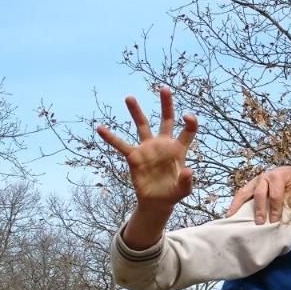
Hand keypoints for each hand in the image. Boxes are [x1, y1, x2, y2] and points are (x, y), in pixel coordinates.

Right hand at [97, 87, 196, 207]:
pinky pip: (120, 145)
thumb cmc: (173, 193)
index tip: (187, 115)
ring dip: (136, 112)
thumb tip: (188, 171)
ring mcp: (148, 149)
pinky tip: (100, 128)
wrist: (157, 202)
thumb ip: (187, 181)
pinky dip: (110, 137)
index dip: (190, 122)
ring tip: (129, 97)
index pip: (188, 130)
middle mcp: (163, 144)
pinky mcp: (134, 157)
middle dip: (166, 104)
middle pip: (166, 120)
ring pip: (142, 126)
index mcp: (178, 149)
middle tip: (164, 88)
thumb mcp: (183, 190)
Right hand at [226, 166, 290, 222]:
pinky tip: (230, 213)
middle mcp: (265, 177)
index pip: (276, 194)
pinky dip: (234, 203)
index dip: (275, 208)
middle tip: (260, 222)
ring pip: (246, 192)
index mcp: (278, 176)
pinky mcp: (250, 185)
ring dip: (240, 205)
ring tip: (233, 217)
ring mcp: (255, 181)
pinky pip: (241, 194)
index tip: (275, 221)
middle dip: (260, 209)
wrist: (290, 173)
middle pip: (260, 194)